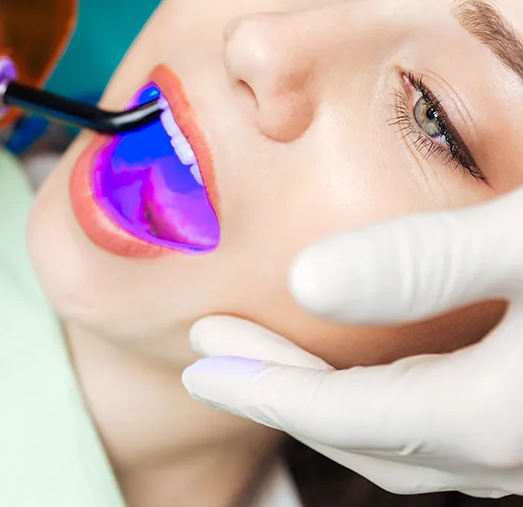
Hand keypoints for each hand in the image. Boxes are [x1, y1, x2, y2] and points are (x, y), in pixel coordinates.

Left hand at [182, 190, 522, 497]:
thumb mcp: (519, 240)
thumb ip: (422, 261)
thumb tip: (304, 282)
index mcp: (489, 414)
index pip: (339, 413)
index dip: (260, 386)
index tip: (200, 358)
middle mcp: (508, 450)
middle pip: (361, 436)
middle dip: (278, 392)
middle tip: (213, 351)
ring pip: (400, 441)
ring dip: (327, 400)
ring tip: (270, 357)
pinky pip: (436, 430)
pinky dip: (380, 403)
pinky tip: (365, 368)